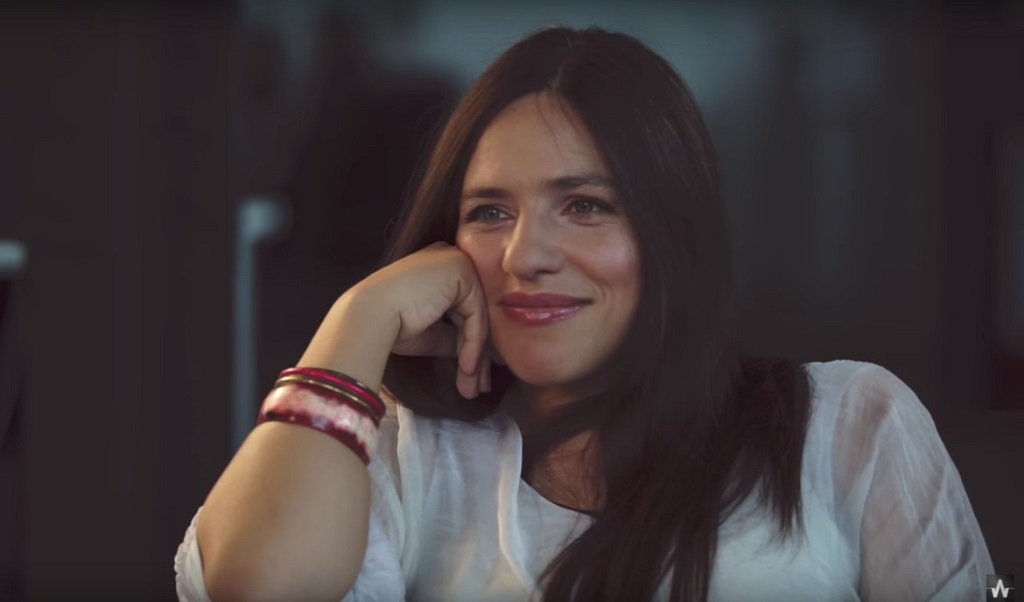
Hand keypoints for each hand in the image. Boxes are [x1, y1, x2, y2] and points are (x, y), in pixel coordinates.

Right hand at [335, 242, 491, 398]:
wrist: (369, 316)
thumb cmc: (390, 324)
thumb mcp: (431, 333)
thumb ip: (455, 337)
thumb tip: (478, 357)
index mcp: (439, 268)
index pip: (465, 310)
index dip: (470, 346)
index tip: (471, 376)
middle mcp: (450, 258)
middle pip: (474, 314)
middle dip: (477, 355)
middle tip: (476, 387)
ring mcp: (457, 261)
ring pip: (478, 318)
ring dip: (476, 357)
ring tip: (472, 387)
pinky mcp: (461, 270)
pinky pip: (476, 315)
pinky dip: (473, 345)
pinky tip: (465, 368)